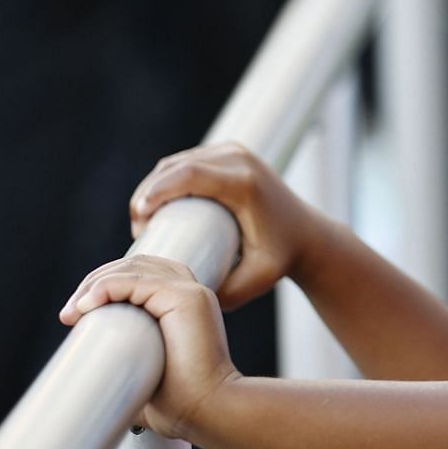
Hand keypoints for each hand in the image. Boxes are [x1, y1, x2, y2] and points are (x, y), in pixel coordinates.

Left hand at [60, 255, 241, 439]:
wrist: (206, 410)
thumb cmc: (177, 402)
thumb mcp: (143, 371)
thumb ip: (125, 364)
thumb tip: (87, 381)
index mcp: (183, 303)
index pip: (141, 272)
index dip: (104, 283)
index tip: (76, 313)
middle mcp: (190, 291)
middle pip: (135, 264)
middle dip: (95, 281)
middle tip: (69, 314)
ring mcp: (191, 292)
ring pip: (134, 267)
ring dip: (95, 284)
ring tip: (73, 312)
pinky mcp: (186, 298)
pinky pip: (138, 280)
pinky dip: (106, 288)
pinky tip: (86, 306)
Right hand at [130, 143, 345, 310]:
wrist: (308, 235)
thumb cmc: (281, 259)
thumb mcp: (257, 280)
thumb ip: (224, 295)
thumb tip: (180, 295)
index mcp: (245, 184)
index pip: (189, 175)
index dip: (156, 191)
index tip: (139, 220)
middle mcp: (241, 161)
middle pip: (177, 166)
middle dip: (148, 193)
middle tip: (139, 229)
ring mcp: (236, 153)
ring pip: (178, 162)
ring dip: (154, 185)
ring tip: (145, 222)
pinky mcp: (231, 154)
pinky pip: (188, 160)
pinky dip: (166, 177)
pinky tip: (154, 201)